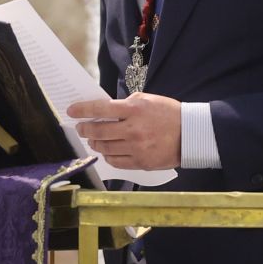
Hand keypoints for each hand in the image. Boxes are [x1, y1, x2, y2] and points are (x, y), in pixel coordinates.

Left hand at [66, 93, 182, 171]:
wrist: (191, 134)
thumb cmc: (169, 114)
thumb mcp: (148, 100)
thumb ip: (127, 105)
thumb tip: (107, 111)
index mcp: (134, 110)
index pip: (101, 109)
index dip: (83, 110)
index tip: (71, 111)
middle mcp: (132, 130)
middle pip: (98, 131)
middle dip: (85, 129)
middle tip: (81, 128)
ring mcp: (136, 148)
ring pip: (105, 148)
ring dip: (95, 142)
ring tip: (93, 139)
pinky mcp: (140, 163)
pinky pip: (116, 161)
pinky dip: (107, 156)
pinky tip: (107, 151)